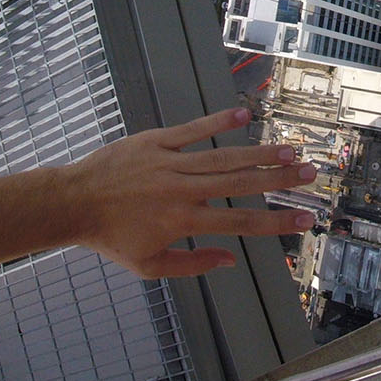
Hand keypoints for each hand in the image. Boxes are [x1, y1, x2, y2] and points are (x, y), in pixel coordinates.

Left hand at [61, 107, 317, 277]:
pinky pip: (192, 130)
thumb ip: (192, 264)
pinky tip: (245, 115)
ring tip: (289, 150)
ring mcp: (169, 163)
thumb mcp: (148, 265)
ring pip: (222, 156)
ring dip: (258, 153)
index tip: (305, 218)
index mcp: (183, 222)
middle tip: (310, 173)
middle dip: (278, 179)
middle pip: (240, 184)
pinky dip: (218, 121)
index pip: (240, 223)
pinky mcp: (155, 142)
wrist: (70, 203)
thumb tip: (230, 261)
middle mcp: (181, 191)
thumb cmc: (109, 238)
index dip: (276, 221)